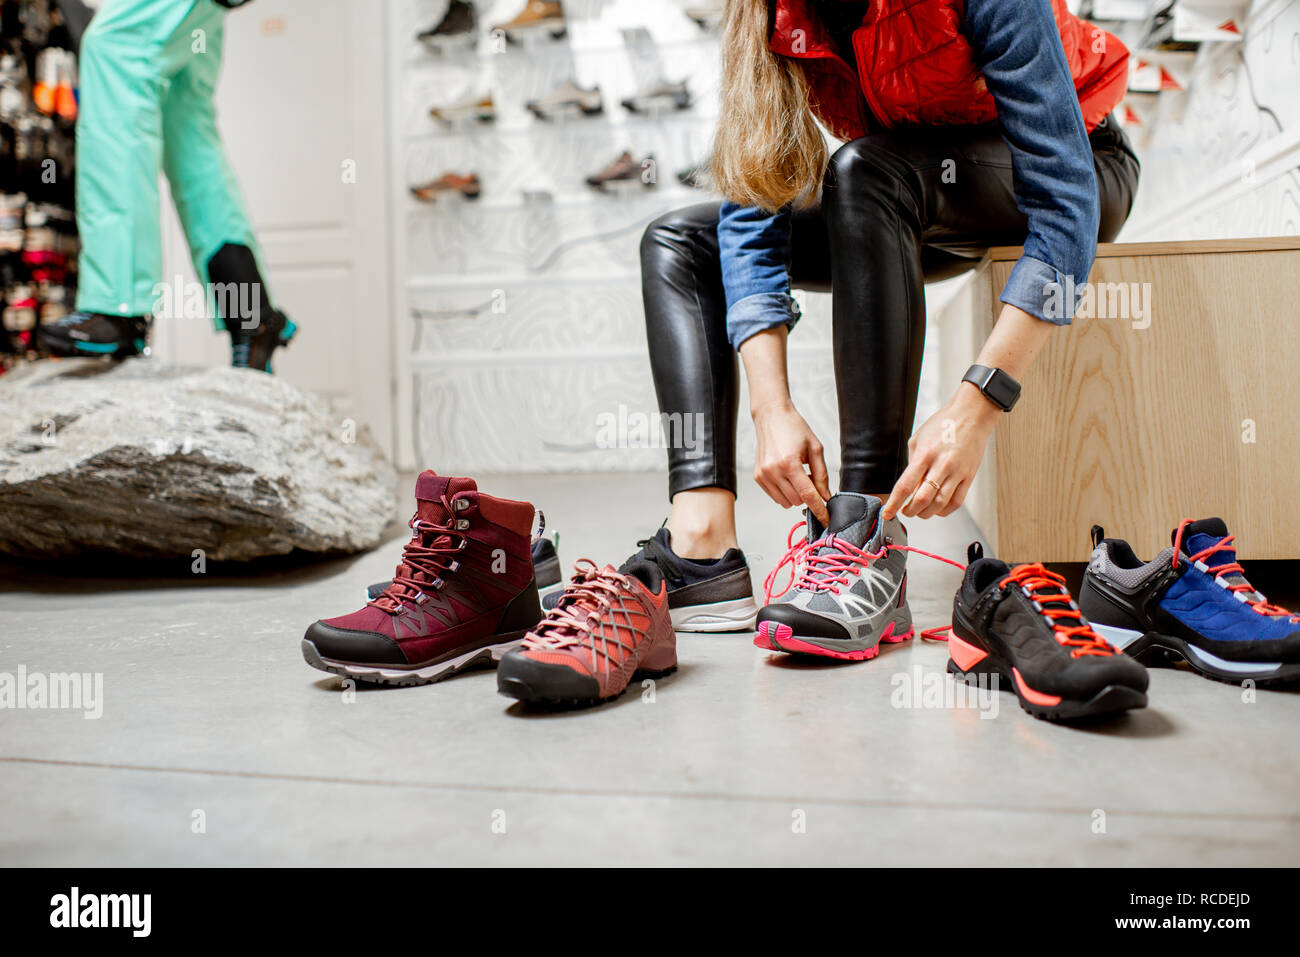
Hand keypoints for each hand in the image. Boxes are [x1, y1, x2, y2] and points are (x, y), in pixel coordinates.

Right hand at [752, 400, 830, 523]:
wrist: (771, 417)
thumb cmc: (794, 428)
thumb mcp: (815, 448)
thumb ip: (822, 474)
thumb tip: (825, 495)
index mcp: (790, 463)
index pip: (808, 495)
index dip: (819, 510)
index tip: (826, 520)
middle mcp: (773, 471)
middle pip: (798, 500)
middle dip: (808, 495)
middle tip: (810, 478)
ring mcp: (763, 475)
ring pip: (786, 502)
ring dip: (796, 495)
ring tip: (797, 475)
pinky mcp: (758, 477)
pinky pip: (775, 497)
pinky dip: (785, 492)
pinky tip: (787, 476)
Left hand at [883, 385, 998, 519]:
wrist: (972, 416)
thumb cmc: (943, 424)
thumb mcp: (918, 440)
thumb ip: (912, 464)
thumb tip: (910, 487)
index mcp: (925, 454)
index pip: (905, 486)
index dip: (894, 503)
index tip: (887, 512)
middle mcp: (942, 465)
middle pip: (923, 499)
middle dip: (910, 511)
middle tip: (906, 511)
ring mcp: (957, 472)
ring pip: (940, 504)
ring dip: (926, 513)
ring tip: (920, 511)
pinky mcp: (969, 476)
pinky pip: (957, 502)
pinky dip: (944, 510)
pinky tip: (937, 508)